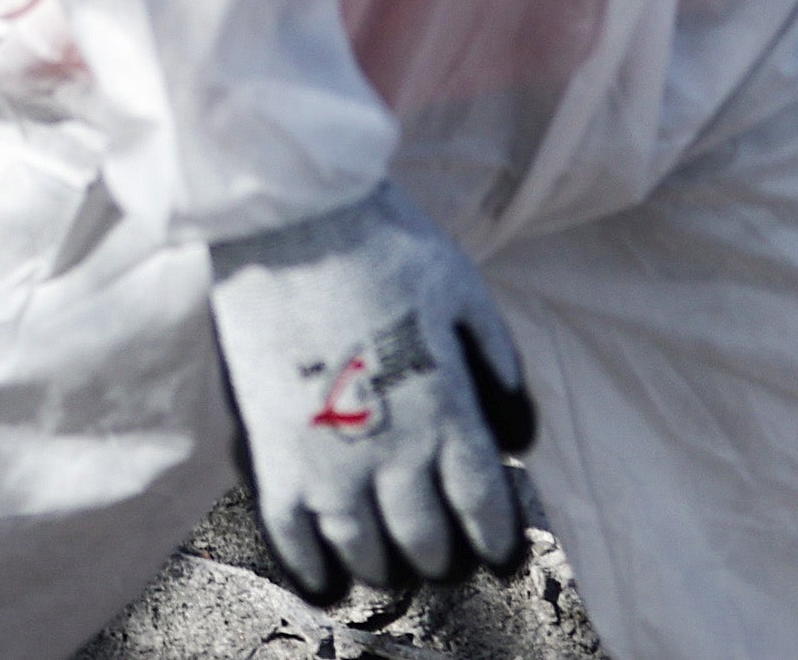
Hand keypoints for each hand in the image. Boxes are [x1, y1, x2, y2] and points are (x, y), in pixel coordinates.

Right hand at [201, 186, 537, 604]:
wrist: (294, 218)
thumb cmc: (386, 244)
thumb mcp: (465, 292)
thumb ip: (498, 364)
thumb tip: (520, 435)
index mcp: (448, 409)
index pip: (481, 502)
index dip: (492, 536)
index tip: (495, 551)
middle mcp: (395, 449)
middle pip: (424, 534)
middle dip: (438, 552)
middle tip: (439, 556)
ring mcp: (332, 458)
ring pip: (364, 546)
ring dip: (382, 565)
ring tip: (387, 567)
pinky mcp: (276, 453)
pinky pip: (294, 534)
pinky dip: (312, 566)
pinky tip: (325, 580)